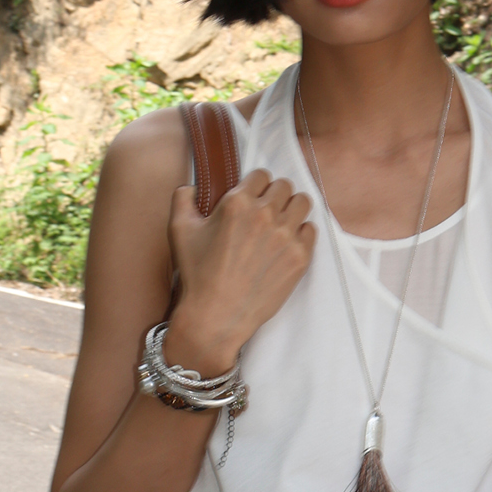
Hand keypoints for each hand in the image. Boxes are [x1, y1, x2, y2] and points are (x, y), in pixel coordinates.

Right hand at [165, 169, 314, 371]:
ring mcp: (286, 236)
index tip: (253, 197)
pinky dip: (301, 232)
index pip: (261, 175)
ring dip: (292, 208)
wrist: (217, 315)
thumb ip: (182, 199)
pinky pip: (311, 230)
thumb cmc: (197, 274)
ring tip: (282, 221)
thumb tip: (190, 188)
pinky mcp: (299, 258)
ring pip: (303, 202)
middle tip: (267, 210)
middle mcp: (265, 215)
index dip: (256, 185)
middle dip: (275, 195)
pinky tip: (288, 242)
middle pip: (284, 186)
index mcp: (238, 202)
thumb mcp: (180, 231)